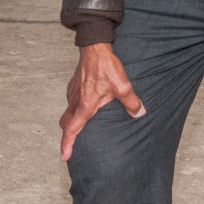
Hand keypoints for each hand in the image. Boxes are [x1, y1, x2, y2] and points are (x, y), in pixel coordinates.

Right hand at [60, 43, 143, 161]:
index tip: (64, 156)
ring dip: (72, 121)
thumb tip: (139, 114)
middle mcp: (75, 100)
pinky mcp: (74, 85)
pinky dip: (75, 110)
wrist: (94, 46)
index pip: (72, 129)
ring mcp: (73, 92)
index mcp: (85, 105)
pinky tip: (87, 107)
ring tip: (82, 127)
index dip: (67, 145)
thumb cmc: (106, 66)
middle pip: (66, 124)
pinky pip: (71, 102)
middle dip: (68, 136)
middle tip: (72, 146)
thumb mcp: (123, 86)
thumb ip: (131, 102)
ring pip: (68, 112)